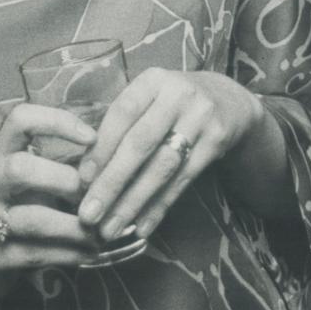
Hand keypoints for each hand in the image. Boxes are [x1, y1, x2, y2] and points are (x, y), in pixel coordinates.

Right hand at [0, 103, 101, 277]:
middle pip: (19, 168)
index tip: (92, 138)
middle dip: (65, 181)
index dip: (56, 121)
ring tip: (101, 233)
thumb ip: (65, 166)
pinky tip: (91, 253)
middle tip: (94, 196)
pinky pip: (35, 254)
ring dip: (75, 227)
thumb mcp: (34, 181)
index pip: (20, 120)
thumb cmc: (19, 209)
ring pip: (30, 219)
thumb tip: (118, 156)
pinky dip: (70, 254)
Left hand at [74, 68, 265, 244]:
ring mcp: (201, 118)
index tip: (81, 180)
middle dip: (111, 182)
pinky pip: (183, 181)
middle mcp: (178, 95)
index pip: (121, 114)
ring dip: (133, 202)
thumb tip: (85, 173)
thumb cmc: (172, 105)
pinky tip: (142, 227)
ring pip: (162, 167)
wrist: (229, 101)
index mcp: (153, 80)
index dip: (100, 148)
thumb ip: (121, 126)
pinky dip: (160, 206)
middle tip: (88, 215)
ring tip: (111, 228)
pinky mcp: (217, 141)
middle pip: (140, 144)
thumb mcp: (150, 99)